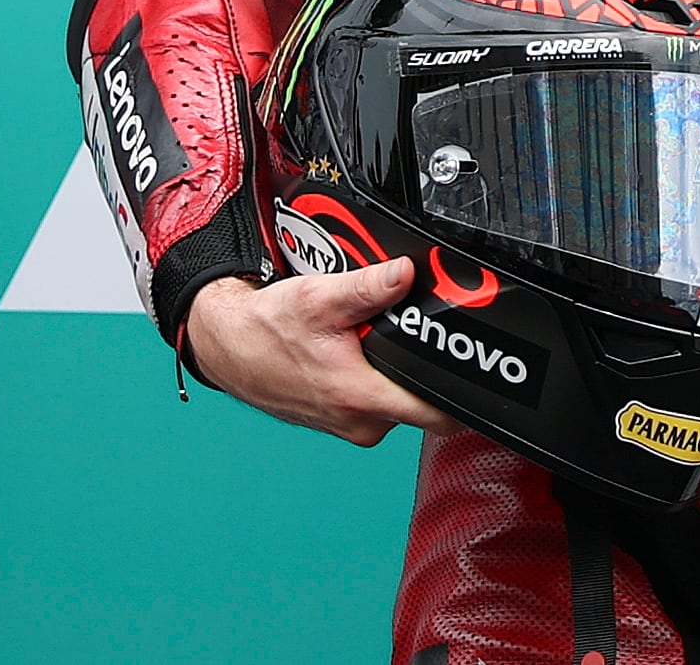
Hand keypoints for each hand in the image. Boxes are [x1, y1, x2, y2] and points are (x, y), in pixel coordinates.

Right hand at [185, 262, 456, 445]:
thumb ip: (367, 287)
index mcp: (361, 397)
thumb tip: (405, 274)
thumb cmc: (264, 331)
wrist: (227, 347)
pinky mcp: (341, 420)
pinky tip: (349, 350)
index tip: (471, 370)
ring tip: (364, 336)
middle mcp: (360, 422)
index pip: (439, 416)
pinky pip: (373, 399)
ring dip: (390, 368)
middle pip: (419, 399)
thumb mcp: (318, 298)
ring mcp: (350, 425)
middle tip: (397, 330)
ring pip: (394, 397)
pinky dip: (369, 374)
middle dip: (416, 363)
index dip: (463, 395)